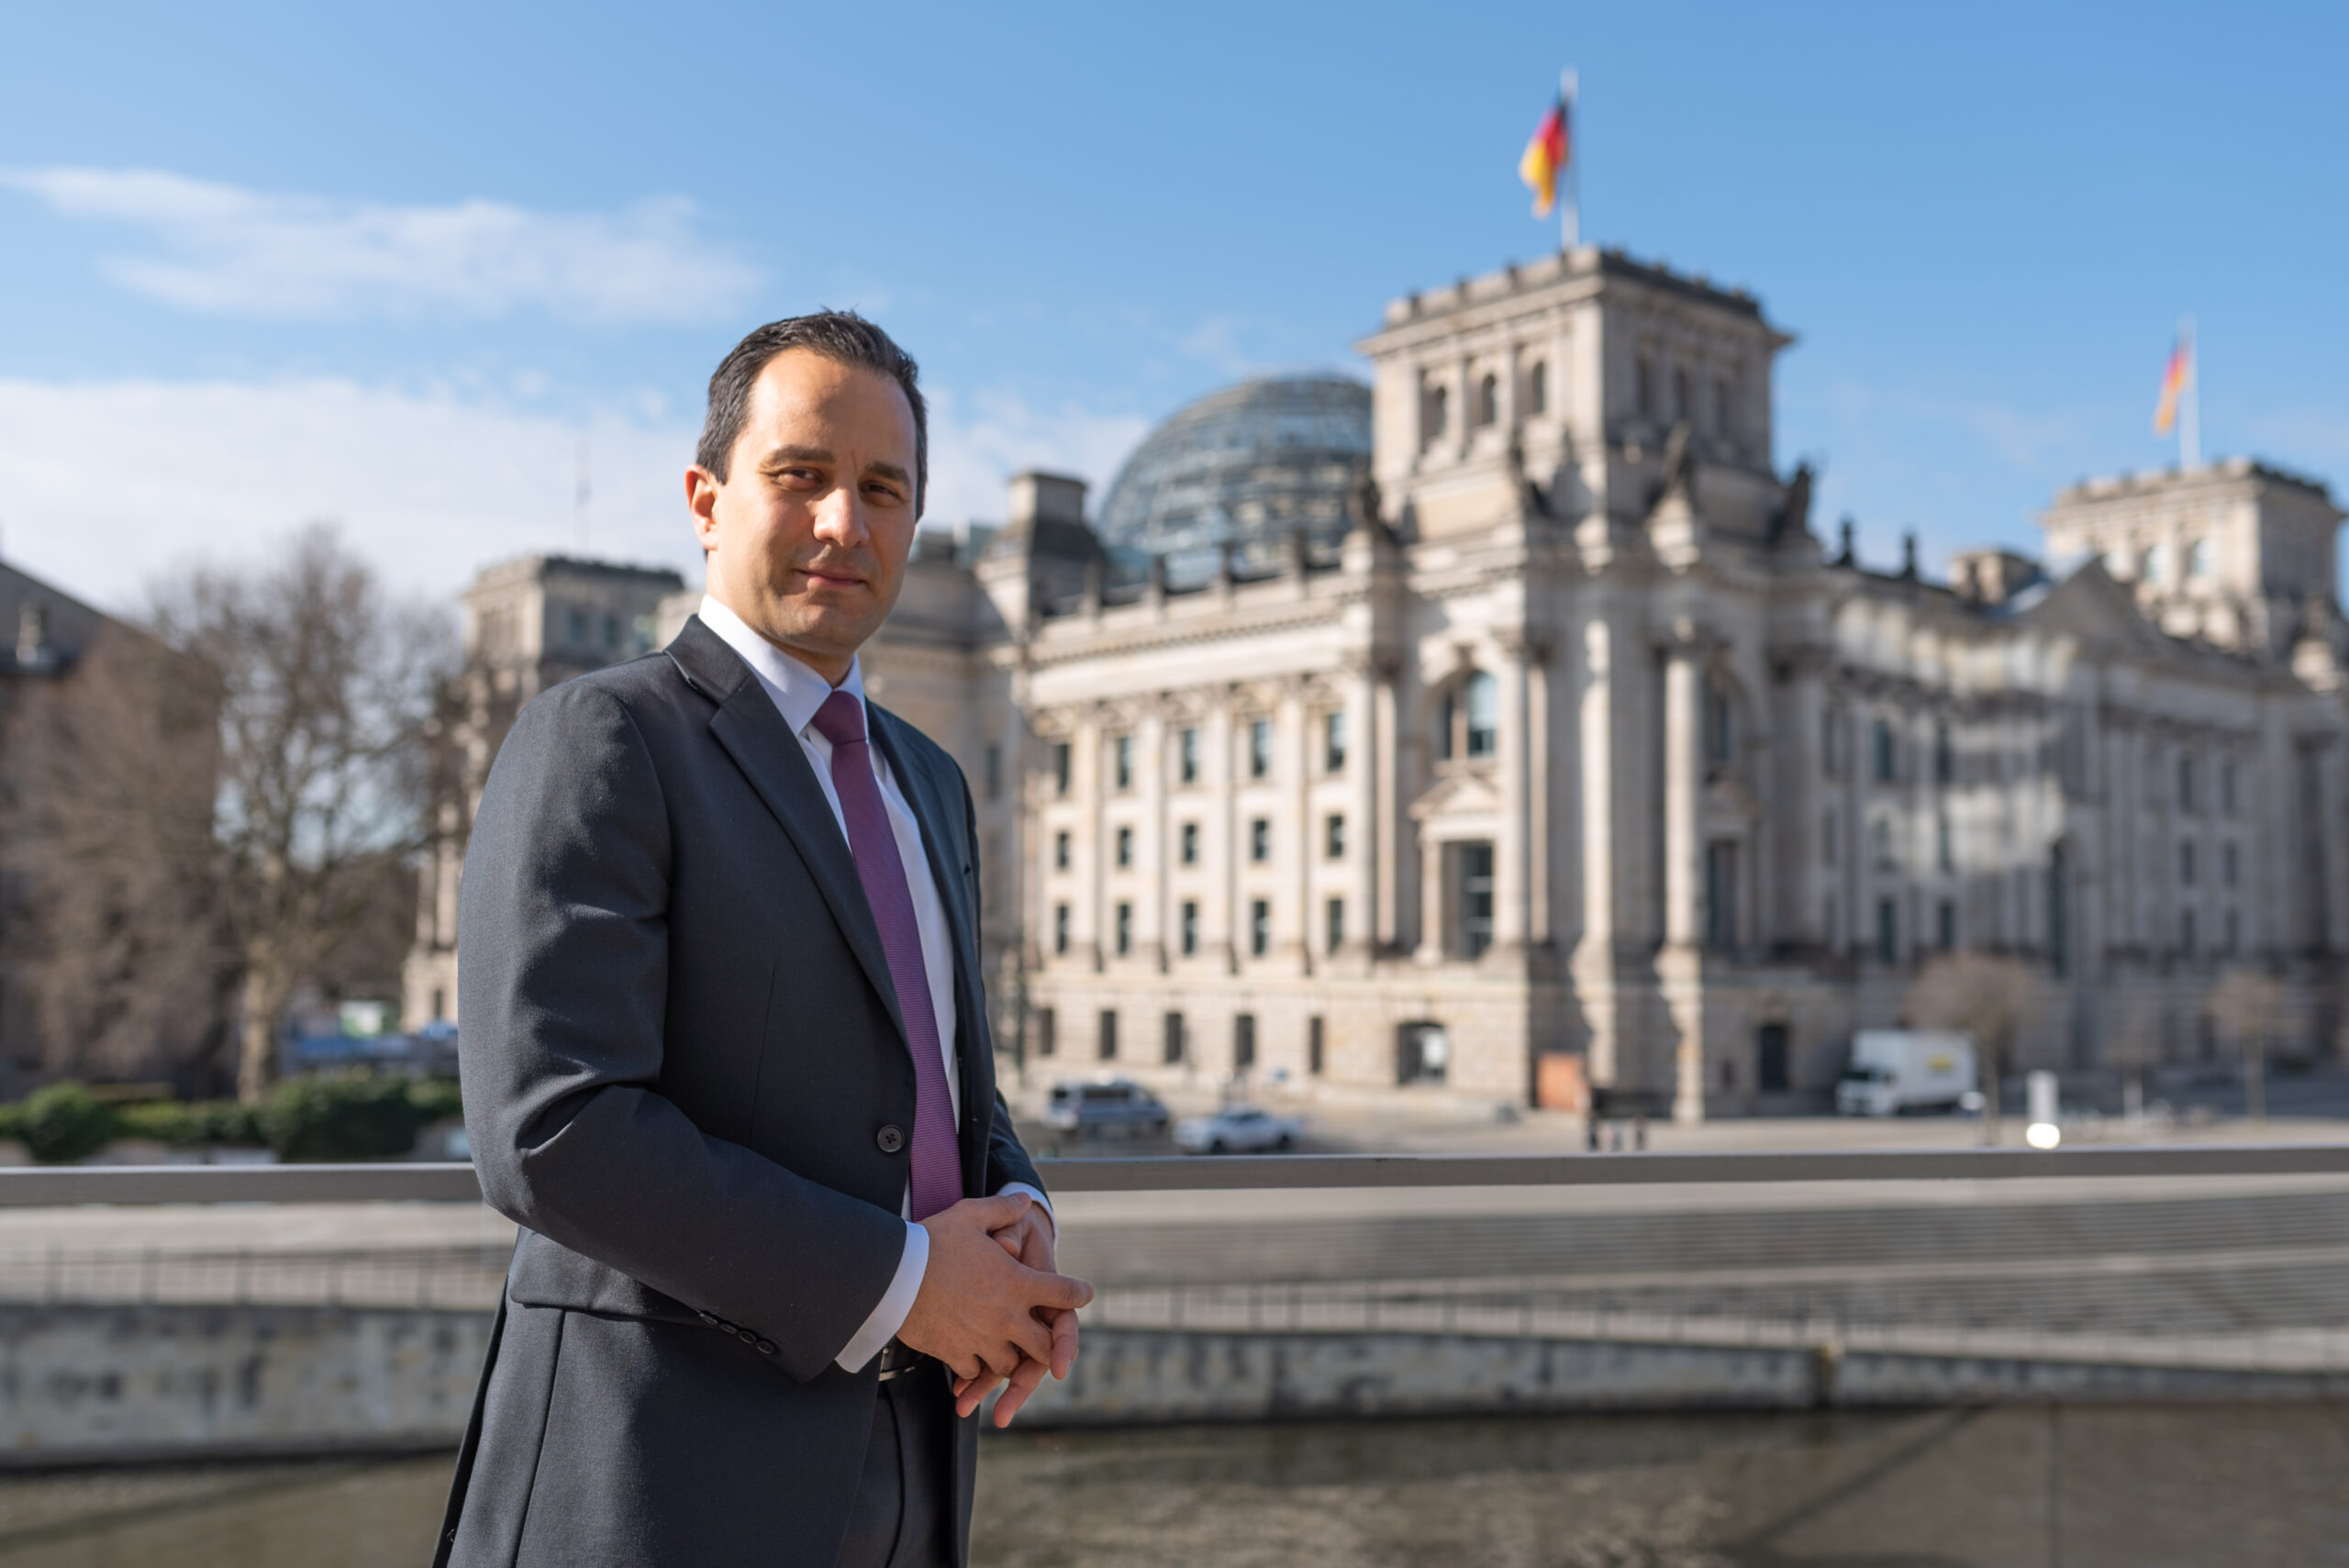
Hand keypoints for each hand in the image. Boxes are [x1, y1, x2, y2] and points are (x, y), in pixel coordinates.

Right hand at [897, 1193, 1090, 1386]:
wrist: (892, 1275)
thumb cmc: (932, 1241)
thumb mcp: (970, 1215)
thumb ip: (1001, 1209)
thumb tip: (1023, 1200)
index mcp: (1017, 1283)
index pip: (1063, 1292)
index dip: (1078, 1293)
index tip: (1085, 1294)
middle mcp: (1006, 1317)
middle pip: (1044, 1344)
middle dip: (1048, 1343)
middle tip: (1045, 1340)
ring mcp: (982, 1339)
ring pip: (1010, 1363)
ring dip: (1011, 1357)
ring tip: (1006, 1351)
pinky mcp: (955, 1353)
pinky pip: (975, 1370)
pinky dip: (977, 1367)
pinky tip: (972, 1358)